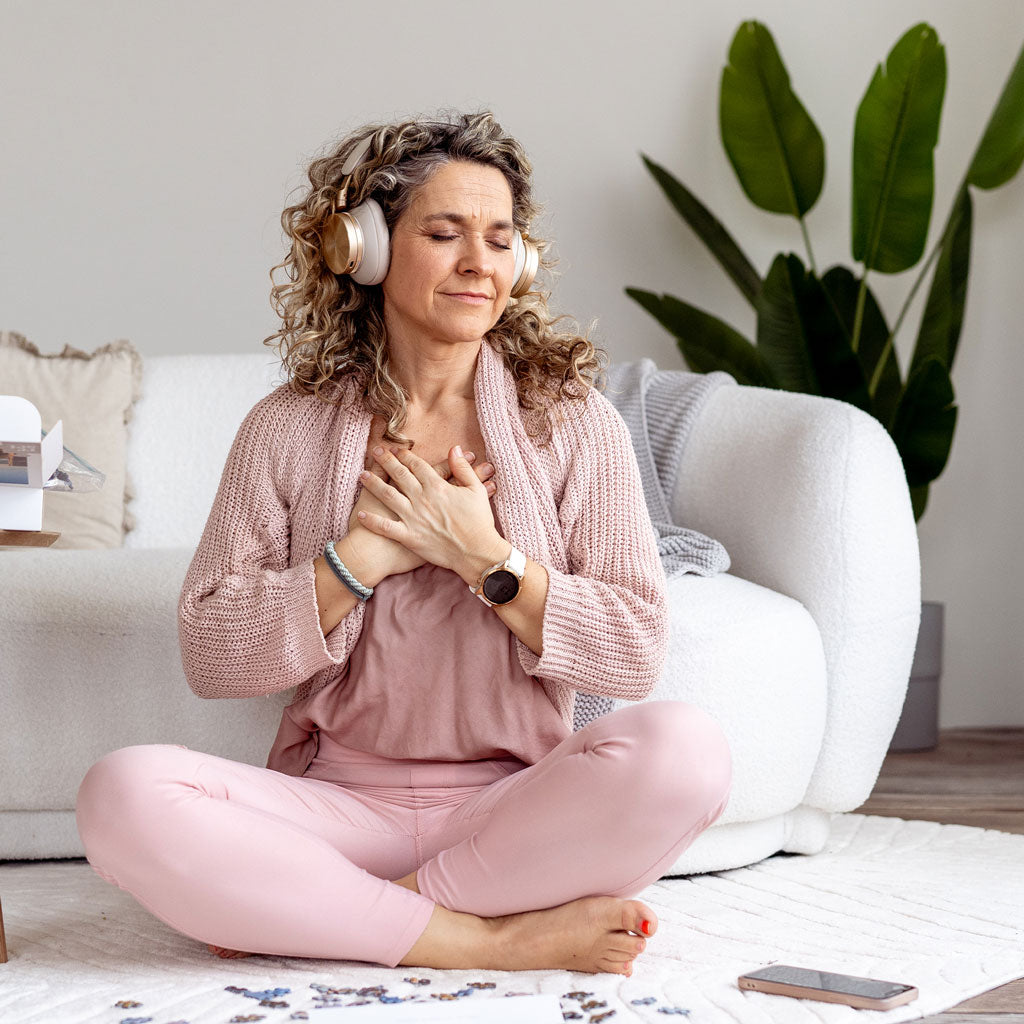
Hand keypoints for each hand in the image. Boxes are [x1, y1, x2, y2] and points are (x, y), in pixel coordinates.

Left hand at [347, 448, 495, 577]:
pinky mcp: (409, 536)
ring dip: (373, 484)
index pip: (416, 465)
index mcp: (437, 486)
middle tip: (375, 452)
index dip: (405, 455)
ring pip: (388, 496)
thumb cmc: (479, 522)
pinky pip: (386, 527)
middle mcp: (421, 499)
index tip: (396, 449)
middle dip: (386, 461)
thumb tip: (455, 448)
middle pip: (399, 475)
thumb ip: (463, 468)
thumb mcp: (476, 490)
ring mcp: (413, 518)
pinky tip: (361, 514)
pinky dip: (372, 521)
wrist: (476, 552)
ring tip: (362, 475)